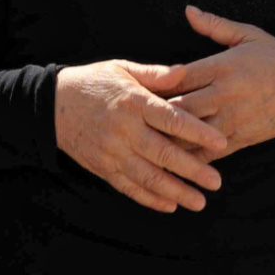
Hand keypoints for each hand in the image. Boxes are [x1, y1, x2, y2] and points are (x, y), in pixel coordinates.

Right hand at [54, 60, 231, 213]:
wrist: (52, 104)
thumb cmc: (95, 82)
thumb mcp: (123, 69)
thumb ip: (155, 74)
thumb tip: (184, 72)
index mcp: (133, 102)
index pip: (172, 119)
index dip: (198, 132)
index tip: (221, 142)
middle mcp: (124, 129)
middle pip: (164, 154)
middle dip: (193, 170)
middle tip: (217, 182)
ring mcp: (112, 151)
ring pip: (148, 176)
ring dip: (176, 191)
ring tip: (199, 201)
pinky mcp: (102, 167)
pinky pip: (128, 187)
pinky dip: (149, 199)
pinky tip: (170, 205)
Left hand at [142, 6, 274, 153]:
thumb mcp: (247, 35)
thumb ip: (214, 26)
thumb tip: (189, 10)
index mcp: (223, 66)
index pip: (179, 76)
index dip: (154, 83)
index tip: (133, 88)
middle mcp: (226, 94)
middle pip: (180, 107)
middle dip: (156, 114)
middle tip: (129, 119)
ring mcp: (234, 118)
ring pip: (192, 133)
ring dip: (168, 139)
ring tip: (141, 143)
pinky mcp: (241, 138)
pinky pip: (210, 153)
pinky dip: (190, 158)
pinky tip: (170, 163)